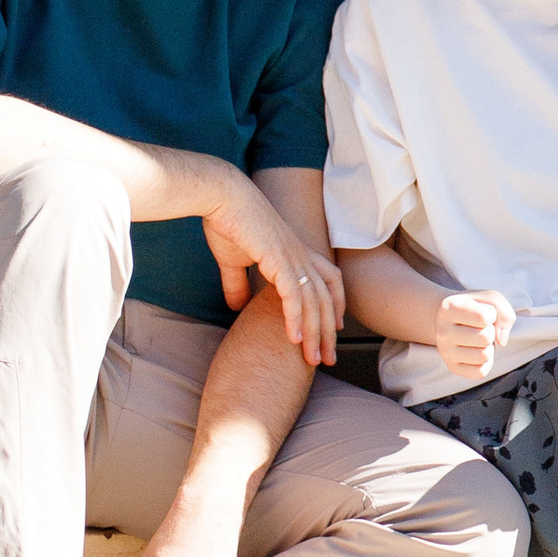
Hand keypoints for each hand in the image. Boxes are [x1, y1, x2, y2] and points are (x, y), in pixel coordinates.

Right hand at [200, 170, 344, 365]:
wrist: (222, 196)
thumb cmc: (227, 222)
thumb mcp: (234, 260)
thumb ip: (238, 284)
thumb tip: (237, 306)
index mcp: (295, 250)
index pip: (330, 278)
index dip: (336, 302)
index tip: (334, 328)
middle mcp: (301, 254)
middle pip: (326, 297)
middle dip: (328, 331)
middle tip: (328, 358)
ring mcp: (292, 256)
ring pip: (313, 301)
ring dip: (314, 333)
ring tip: (313, 360)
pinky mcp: (278, 259)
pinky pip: (293, 295)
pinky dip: (296, 318)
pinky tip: (294, 339)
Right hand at [435, 290, 515, 382]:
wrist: (448, 318)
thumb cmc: (473, 307)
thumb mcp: (490, 298)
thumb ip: (504, 310)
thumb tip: (502, 341)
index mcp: (450, 307)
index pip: (485, 317)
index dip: (492, 314)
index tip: (483, 312)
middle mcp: (443, 331)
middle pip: (486, 338)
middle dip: (491, 332)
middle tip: (481, 328)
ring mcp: (445, 352)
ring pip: (484, 356)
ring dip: (489, 347)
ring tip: (479, 339)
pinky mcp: (452, 367)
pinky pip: (480, 372)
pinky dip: (486, 362)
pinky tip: (478, 351)